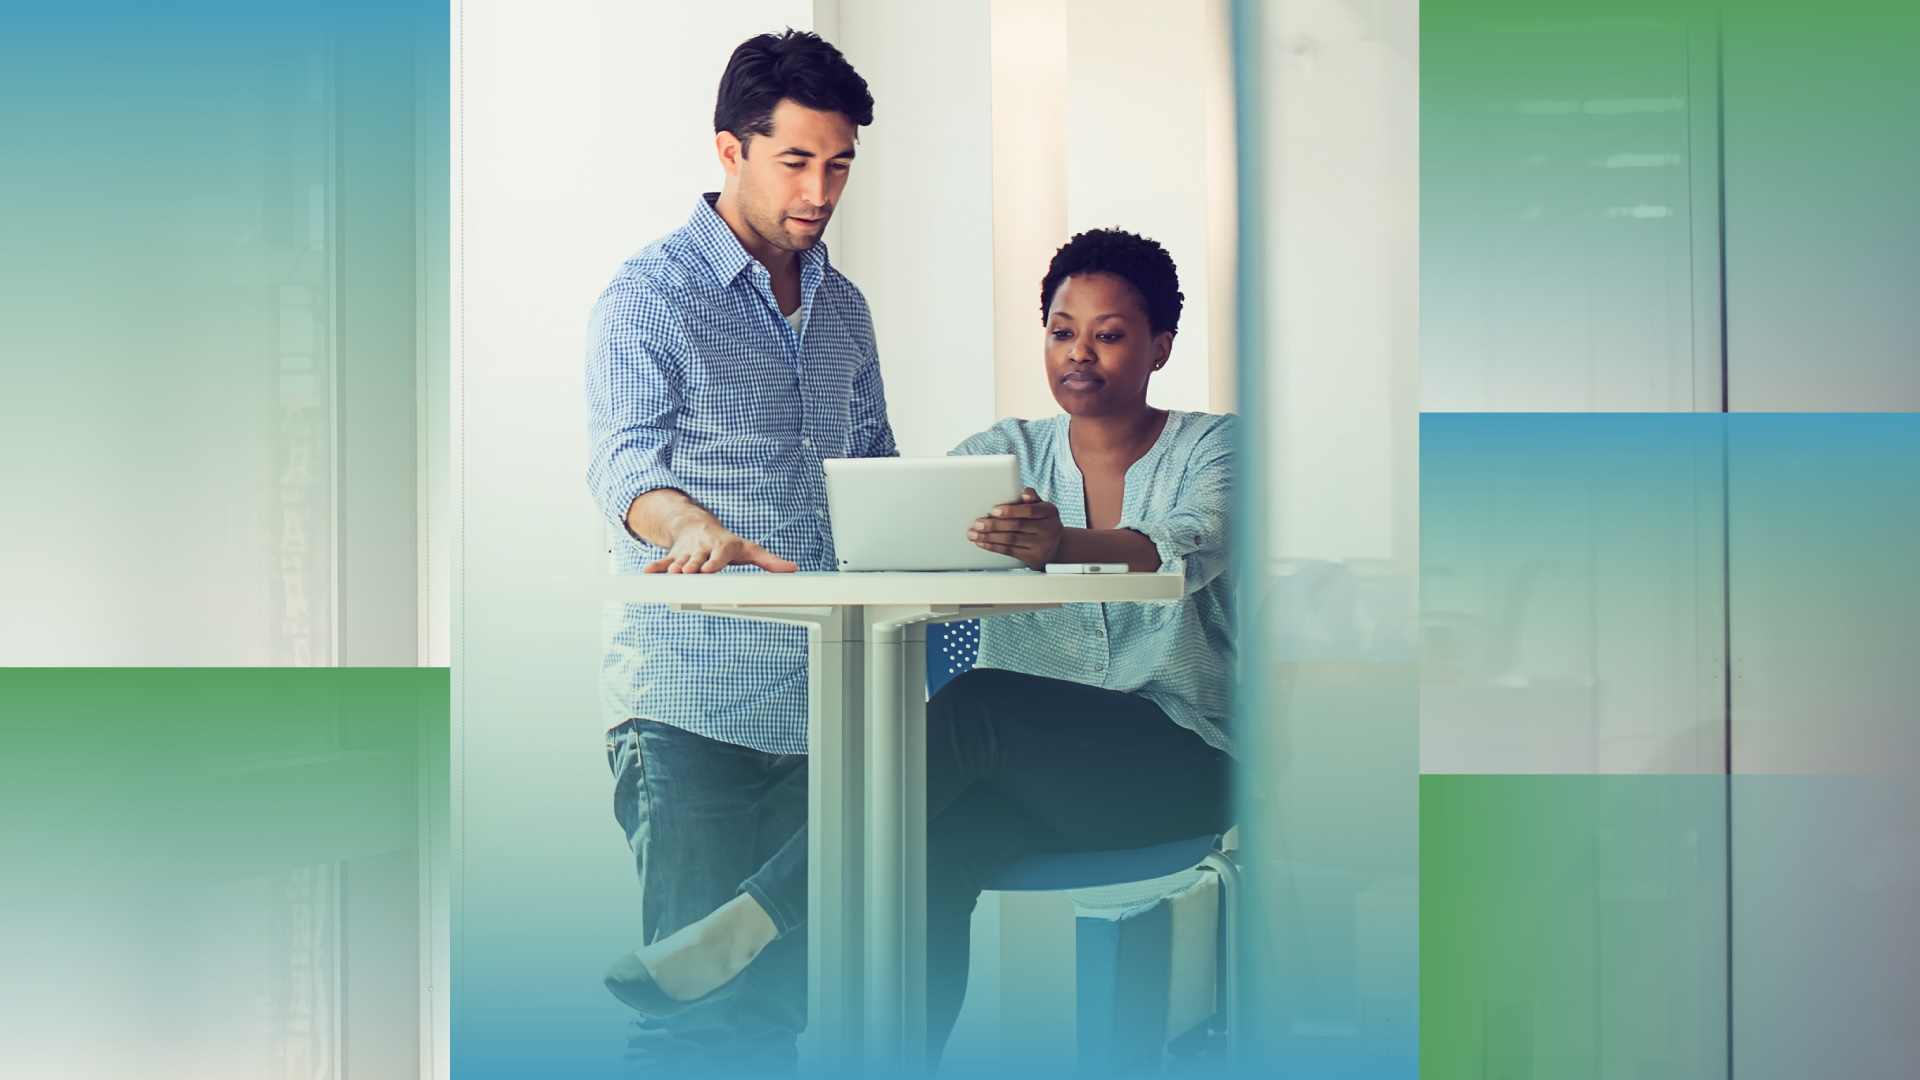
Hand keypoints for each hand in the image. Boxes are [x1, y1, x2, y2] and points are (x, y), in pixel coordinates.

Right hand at [643, 518, 797, 573]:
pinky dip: (656, 568)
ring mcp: (687, 553)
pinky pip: (663, 562)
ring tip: (671, 575)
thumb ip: (769, 561)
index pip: (719, 556)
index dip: (713, 562)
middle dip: (692, 566)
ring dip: (674, 568)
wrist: (698, 526)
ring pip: (680, 562)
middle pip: (697, 559)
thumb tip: (793, 569)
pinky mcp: (674, 557)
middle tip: (688, 572)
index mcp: (722, 547)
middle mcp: (703, 549)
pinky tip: (647, 573)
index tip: (708, 569)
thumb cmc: (728, 543)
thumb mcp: (749, 549)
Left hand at [967, 488, 1061, 569]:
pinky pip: (1010, 551)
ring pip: (1011, 540)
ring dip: (989, 537)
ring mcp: (1042, 545)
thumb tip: (1025, 492)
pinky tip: (982, 542)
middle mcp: (1049, 529)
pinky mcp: (1033, 558)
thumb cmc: (1043, 522)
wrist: (1056, 546)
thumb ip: (1032, 499)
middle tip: (978, 523)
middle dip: (994, 525)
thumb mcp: (1042, 508)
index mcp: (1050, 512)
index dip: (1011, 511)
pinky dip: (993, 547)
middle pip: (1017, 526)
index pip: (1029, 511)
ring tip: (974, 534)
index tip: (994, 510)